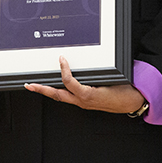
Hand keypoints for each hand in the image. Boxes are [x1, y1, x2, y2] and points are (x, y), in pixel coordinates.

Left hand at [25, 56, 145, 113]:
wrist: (132, 101)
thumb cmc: (123, 90)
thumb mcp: (110, 78)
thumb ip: (96, 72)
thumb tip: (83, 62)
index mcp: (88, 95)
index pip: (69, 83)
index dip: (63, 71)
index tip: (61, 59)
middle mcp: (83, 101)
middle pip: (57, 95)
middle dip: (42, 90)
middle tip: (30, 85)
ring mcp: (83, 103)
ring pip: (61, 97)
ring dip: (48, 91)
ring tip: (36, 86)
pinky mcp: (85, 102)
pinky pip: (69, 97)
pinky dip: (60, 91)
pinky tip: (55, 87)